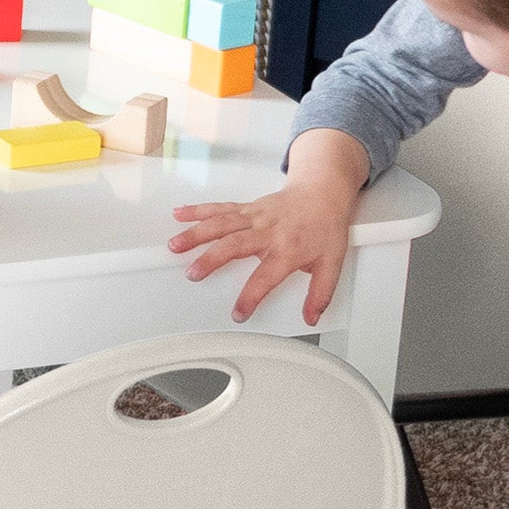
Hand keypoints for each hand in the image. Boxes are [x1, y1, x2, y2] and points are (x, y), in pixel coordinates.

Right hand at [167, 129, 369, 323]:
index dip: (251, 296)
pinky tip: (179, 214)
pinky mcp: (247, 207)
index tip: (238, 313)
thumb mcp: (332, 263)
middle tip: (193, 273)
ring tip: (175, 245)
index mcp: (288, 249)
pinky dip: (198, 210)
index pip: (266, 277)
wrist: (323, 191)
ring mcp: (255, 217)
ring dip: (196, 233)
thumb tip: (312, 316)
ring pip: (222, 224)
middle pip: (235, 244)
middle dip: (212, 259)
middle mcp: (268, 231)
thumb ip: (320, 293)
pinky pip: (220, 208)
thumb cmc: (325, 226)